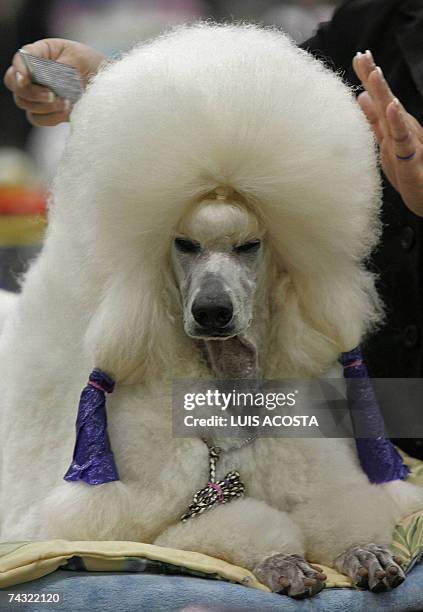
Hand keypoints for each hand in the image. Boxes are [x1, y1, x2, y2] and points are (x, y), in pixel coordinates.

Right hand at [3, 38, 105, 126]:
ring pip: (25, 104)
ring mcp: (37, 94)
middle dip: (31, 93)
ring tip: (66, 103)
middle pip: (16, 85)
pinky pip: (38, 118)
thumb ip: (60, 67)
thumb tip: (48, 80)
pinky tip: (66, 112)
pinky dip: (51, 117)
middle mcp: (33, 74)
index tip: (25, 79)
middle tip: (51, 95)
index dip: (19, 69)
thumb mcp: (78, 58)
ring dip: (43, 107)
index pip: (20, 60)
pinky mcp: (46, 111)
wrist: (105, 84)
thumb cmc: (91, 64)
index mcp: (40, 54)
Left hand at [353, 50, 422, 216]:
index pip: (378, 100)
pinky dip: (397, 122)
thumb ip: (374, 121)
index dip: (368, 79)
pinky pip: (403, 139)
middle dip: (373, 77)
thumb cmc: (408, 173)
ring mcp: (407, 143)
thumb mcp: (386, 144)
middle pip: (384, 100)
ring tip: (374, 72)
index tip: (358, 57)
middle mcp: (401, 131)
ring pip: (394, 115)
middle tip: (362, 55)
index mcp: (393, 128)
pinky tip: (391, 107)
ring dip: (384, 93)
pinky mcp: (411, 159)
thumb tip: (360, 97)